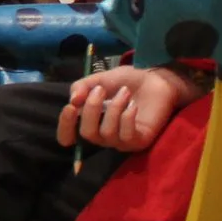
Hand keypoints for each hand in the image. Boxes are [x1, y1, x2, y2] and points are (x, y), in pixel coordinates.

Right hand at [59, 66, 202, 151]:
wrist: (156, 79)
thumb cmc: (127, 81)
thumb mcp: (99, 79)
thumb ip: (82, 87)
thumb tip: (73, 100)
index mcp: (91, 121)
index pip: (68, 137)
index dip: (65, 126)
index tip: (71, 107)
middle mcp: (104, 135)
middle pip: (87, 134)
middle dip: (92, 109)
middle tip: (101, 90)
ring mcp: (122, 140)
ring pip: (107, 134)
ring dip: (114, 108)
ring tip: (125, 92)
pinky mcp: (139, 141)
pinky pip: (126, 136)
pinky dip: (127, 118)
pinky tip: (134, 106)